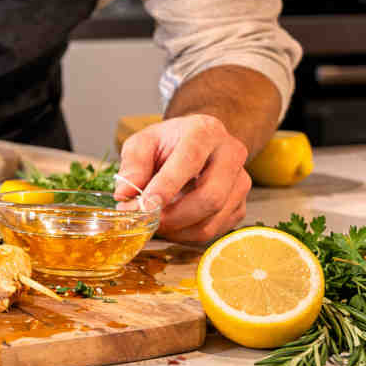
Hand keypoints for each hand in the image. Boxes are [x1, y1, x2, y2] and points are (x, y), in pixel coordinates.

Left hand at [114, 114, 250, 243]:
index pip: (190, 160)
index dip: (167, 186)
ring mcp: (241, 181)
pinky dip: (189, 234)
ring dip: (180, 229)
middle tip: (148, 220)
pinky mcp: (241, 205)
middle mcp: (231, 154)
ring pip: (214, 218)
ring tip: (156, 223)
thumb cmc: (169, 143)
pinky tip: (173, 225)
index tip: (146, 205)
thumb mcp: (143, 142)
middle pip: (210, 196)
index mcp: (205, 131)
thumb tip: (124, 194)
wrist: (199, 145)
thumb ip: (133, 164)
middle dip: (175, 215)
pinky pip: (216, 229)